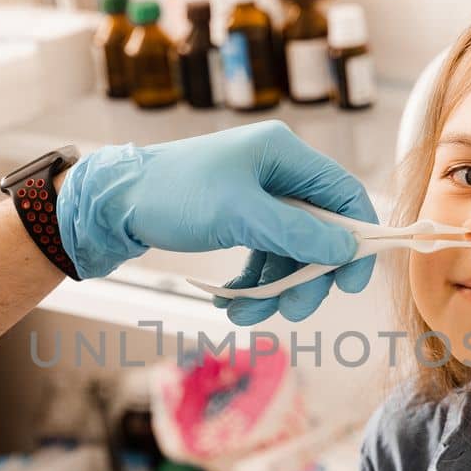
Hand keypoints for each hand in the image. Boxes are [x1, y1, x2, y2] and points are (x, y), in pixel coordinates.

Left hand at [55, 120, 378, 323]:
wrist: (112, 204)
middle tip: (295, 310)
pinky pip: (261, 257)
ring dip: (275, 289)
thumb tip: (346, 250)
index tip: (352, 282)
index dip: (357, 237)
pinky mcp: (235, 219)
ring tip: (246, 315)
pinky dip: (252, 284)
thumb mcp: (238, 215)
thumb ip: (296, 233)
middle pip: (319, 231)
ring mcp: (255, 197)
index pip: (343, 193)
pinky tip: (232, 304)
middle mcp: (275, 172)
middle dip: (307, 277)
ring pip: (288, 251)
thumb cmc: (172, 194)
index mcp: (283, 155)